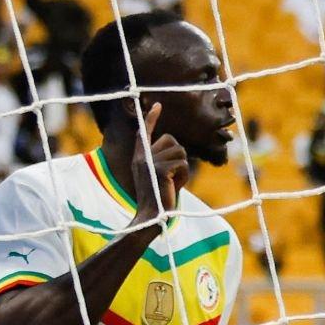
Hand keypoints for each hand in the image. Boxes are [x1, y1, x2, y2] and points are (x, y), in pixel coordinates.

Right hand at [129, 104, 188, 225]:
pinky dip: (184, 177)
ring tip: (173, 184)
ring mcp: (150, 163)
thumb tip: (179, 152)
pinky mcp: (161, 170)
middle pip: (172, 140)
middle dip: (179, 156)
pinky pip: (183, 164)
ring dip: (183, 169)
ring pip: (181, 152)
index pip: (144, 133)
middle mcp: (142, 158)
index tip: (157, 106)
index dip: (150, 119)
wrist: (150, 219)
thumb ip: (165, 162)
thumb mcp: (158, 178)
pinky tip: (175, 188)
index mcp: (139, 159)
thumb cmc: (158, 201)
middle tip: (173, 177)